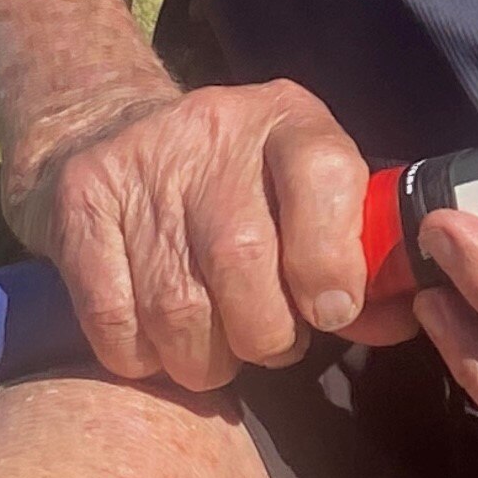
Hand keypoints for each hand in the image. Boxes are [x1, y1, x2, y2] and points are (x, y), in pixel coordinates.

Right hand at [8, 82, 416, 393]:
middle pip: (244, 259)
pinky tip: (157, 342)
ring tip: (214, 347)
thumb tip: (398, 320)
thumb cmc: (233, 183)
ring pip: (179, 308)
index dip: (331, 260)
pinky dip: (143, 357)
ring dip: (206, 358)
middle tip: (267, 340)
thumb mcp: (305, 191)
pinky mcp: (79, 205)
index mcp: (287, 119)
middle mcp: (212, 131)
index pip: (324, 175)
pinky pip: (116, 323)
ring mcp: (137, 165)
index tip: (330, 311)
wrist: (102, 128)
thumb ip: (357, 257)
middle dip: (266, 334)